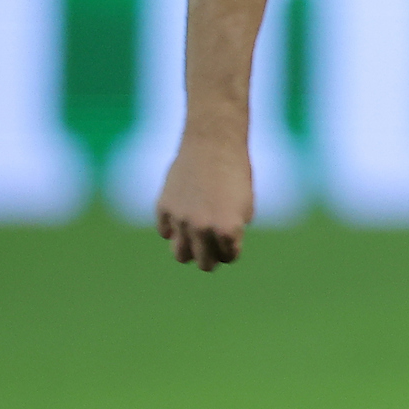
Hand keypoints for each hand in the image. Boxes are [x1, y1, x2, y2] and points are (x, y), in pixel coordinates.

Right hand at [157, 136, 253, 270]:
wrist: (213, 143)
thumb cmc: (235, 173)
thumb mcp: (245, 206)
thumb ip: (232, 233)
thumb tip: (215, 251)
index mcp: (228, 230)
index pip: (229, 257)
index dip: (232, 247)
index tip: (232, 233)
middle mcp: (202, 228)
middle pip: (205, 264)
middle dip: (212, 255)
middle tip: (215, 240)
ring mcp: (181, 219)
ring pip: (181, 255)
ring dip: (190, 250)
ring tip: (196, 235)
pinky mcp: (164, 208)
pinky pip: (165, 232)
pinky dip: (174, 228)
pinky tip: (183, 213)